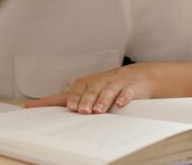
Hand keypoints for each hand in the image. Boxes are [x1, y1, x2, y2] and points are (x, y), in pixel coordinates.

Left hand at [23, 63, 154, 113]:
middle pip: (90, 90)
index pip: (71, 92)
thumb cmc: (108, 86)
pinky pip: (127, 92)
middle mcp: (98, 82)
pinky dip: (124, 97)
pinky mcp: (131, 87)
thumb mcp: (89, 92)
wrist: (138, 75)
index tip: (56, 108)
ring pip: (107, 91)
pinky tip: (120, 103)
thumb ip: (73, 101)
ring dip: (102, 100)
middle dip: (84, 100)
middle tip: (80, 111)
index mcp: (86, 85)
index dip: (63, 99)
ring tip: (97, 111)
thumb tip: (53, 115)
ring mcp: (115, 84)